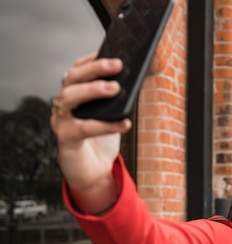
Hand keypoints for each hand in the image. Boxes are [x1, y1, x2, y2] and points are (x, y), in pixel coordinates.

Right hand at [50, 54, 131, 212]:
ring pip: (69, 97)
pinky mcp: (66, 139)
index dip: (91, 59)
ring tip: (115, 89)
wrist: (93, 172)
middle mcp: (64, 104)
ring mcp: (61, 120)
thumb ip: (118, 100)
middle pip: (71, 78)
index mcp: (75, 95)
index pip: (77, 70)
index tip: (109, 51)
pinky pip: (83, 128)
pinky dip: (105, 125)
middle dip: (94, 69)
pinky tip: (124, 123)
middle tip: (116, 64)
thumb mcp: (112, 116)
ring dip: (93, 90)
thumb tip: (137, 80)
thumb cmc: (102, 141)